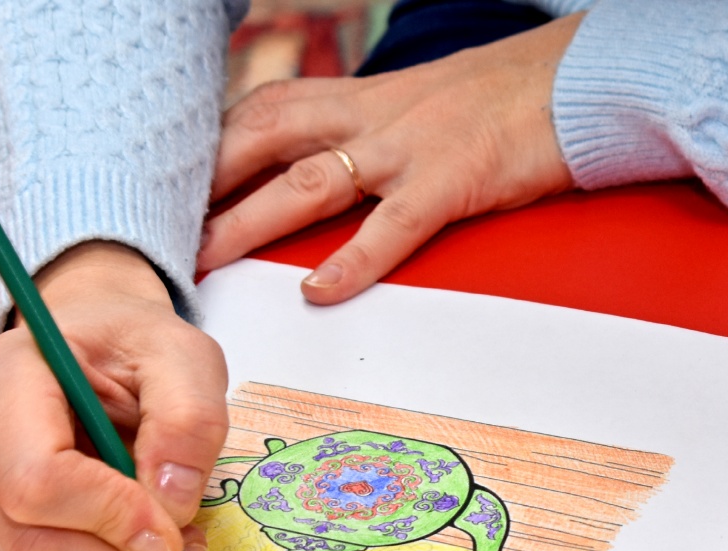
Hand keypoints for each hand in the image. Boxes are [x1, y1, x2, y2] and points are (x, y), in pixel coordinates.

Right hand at [0, 242, 228, 550]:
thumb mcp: (183, 357)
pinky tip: (115, 544)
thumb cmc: (130, 348)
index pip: (37, 481)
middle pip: (29, 543)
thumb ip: (189, 420)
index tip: (174, 533)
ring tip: (159, 543)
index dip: (112, 520)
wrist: (84, 347)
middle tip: (182, 549)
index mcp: (2, 375)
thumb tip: (170, 504)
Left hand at [199, 13, 584, 302]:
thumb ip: (360, 136)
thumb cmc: (496, 103)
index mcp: (356, 98)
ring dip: (249, 222)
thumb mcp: (412, 107)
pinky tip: (320, 291)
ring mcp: (407, 147)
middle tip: (153, 233)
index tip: (161, 191)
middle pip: (262, 141)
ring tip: (206, 263)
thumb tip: (317, 175)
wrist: (574, 81)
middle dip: (204, 186)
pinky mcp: (452, 179)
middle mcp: (368, 116)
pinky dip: (354, 259)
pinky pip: (394, 224)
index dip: (206, 152)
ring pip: (308, 182)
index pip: (259, 116)